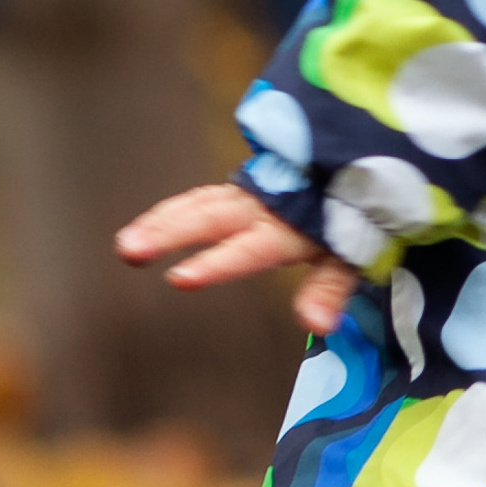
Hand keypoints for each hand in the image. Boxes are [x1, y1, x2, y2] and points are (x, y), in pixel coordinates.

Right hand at [117, 181, 361, 335]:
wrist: (359, 161)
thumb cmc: (355, 216)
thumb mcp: (353, 254)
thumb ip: (330, 288)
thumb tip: (317, 326)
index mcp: (291, 226)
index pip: (251, 247)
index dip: (219, 262)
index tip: (179, 278)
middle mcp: (263, 207)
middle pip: (211, 218)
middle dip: (170, 233)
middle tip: (129, 250)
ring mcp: (248, 195)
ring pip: (199, 205)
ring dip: (162, 223)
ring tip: (126, 246)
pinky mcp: (240, 190)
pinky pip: (201, 199)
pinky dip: (172, 211)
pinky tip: (148, 226)